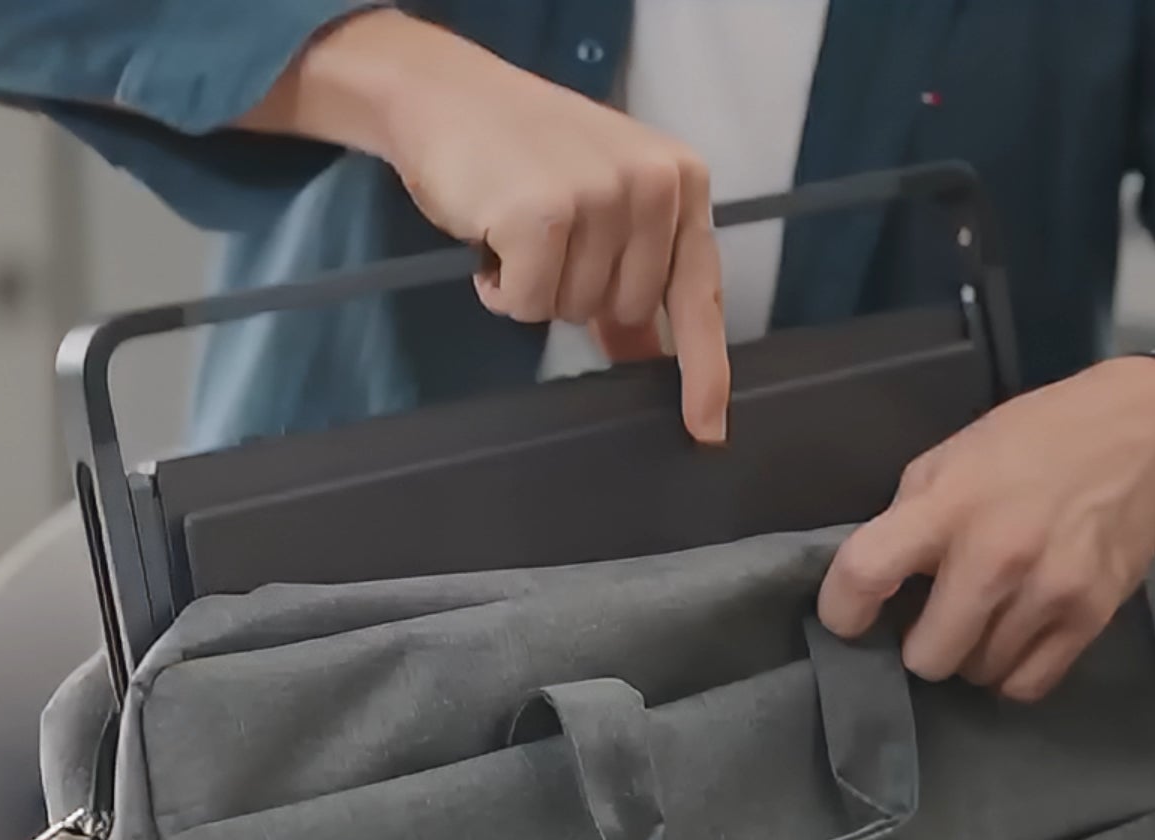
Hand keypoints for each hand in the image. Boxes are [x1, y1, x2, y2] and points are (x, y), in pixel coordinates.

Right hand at [238, 10, 728, 442]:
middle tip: (547, 238)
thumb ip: (633, 274)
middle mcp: (653, 185)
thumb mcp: (600, 206)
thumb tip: (649, 356)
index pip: (701, 292)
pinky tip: (490, 237)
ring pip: (572, 313)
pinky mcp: (543, 217)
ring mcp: (599, 198)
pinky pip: (527, 307)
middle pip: (626, 312)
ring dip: (534, 287)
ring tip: (515, 228)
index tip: (707, 430)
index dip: (704, 369)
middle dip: (578, 294)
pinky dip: (501, 289)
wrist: (446, 95)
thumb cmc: (524, 153)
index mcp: (680, 181)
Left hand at [817, 356, 1154, 701]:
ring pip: (977, 673)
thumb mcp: (949, 458)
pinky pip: (1027, 684)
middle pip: (927, 656)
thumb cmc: (1030, 443)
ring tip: (982, 618)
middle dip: (919, 645)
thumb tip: (876, 582)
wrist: (1141, 440)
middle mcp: (996, 556)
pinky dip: (1011, 671)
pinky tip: (1013, 637)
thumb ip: (908, 519)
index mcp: (947, 506)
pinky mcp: (1091, 618)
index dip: (841, 610)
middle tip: (932, 618)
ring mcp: (1048, 592)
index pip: (866, 573)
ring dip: (970, 655)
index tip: (848, 619)